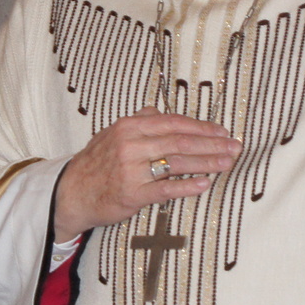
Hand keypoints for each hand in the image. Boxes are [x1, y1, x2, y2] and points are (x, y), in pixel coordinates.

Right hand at [53, 107, 240, 241]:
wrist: (70, 192)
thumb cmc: (94, 163)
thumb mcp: (111, 134)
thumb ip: (137, 121)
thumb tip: (156, 111)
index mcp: (129, 127)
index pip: (173, 122)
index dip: (202, 127)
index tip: (222, 131)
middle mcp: (131, 145)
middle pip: (180, 141)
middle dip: (212, 144)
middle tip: (234, 147)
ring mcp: (132, 170)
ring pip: (177, 163)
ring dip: (207, 163)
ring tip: (227, 164)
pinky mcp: (132, 194)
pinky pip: (166, 189)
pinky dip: (187, 186)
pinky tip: (205, 184)